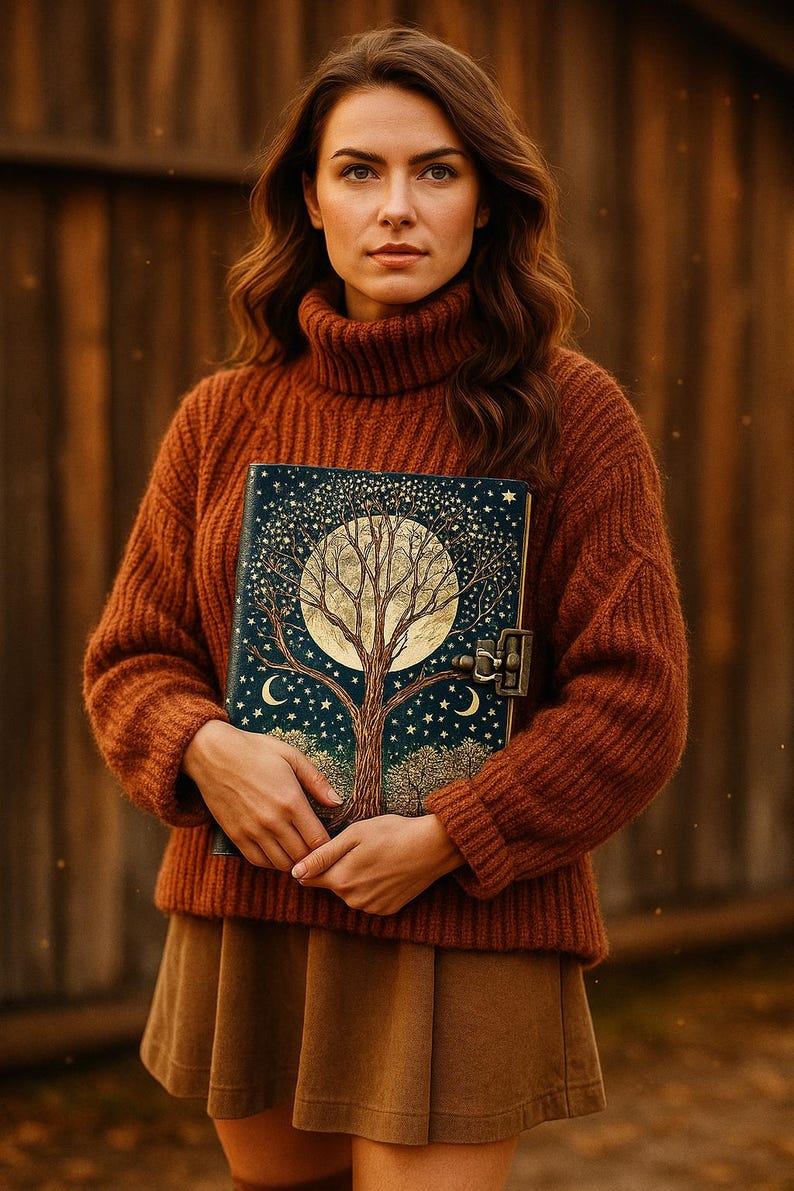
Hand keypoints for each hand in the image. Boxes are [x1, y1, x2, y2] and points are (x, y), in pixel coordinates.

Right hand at [182, 720, 342, 868]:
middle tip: (317, 849)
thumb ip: (317, 781)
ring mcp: (252, 831)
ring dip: (294, 861)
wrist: (213, 754)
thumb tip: (338, 802)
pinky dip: (272, 862)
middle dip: (313, 856)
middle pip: (302, 856)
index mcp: (291, 801)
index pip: (318, 841)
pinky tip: (278, 852)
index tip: (331, 841)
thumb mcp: (291, 756)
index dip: (328, 846)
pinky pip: (258, 861)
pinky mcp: (236, 835)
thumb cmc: (255, 750)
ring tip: (299, 851)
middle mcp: (272, 821)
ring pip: (282, 863)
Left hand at [291, 814, 462, 914]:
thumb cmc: (392, 833)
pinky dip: (371, 886)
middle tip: (357, 846)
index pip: (308, 878)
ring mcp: (371, 908)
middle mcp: (353, 900)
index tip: (322, 848)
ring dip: (354, 877)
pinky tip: (384, 869)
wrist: (432, 847)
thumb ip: (322, 856)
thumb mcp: (354, 835)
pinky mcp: (387, 910)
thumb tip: (295, 872)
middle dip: (336, 868)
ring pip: (349, 891)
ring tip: (373, 856)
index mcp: (341, 880)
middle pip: (331, 883)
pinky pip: (367, 899)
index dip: (311, 862)